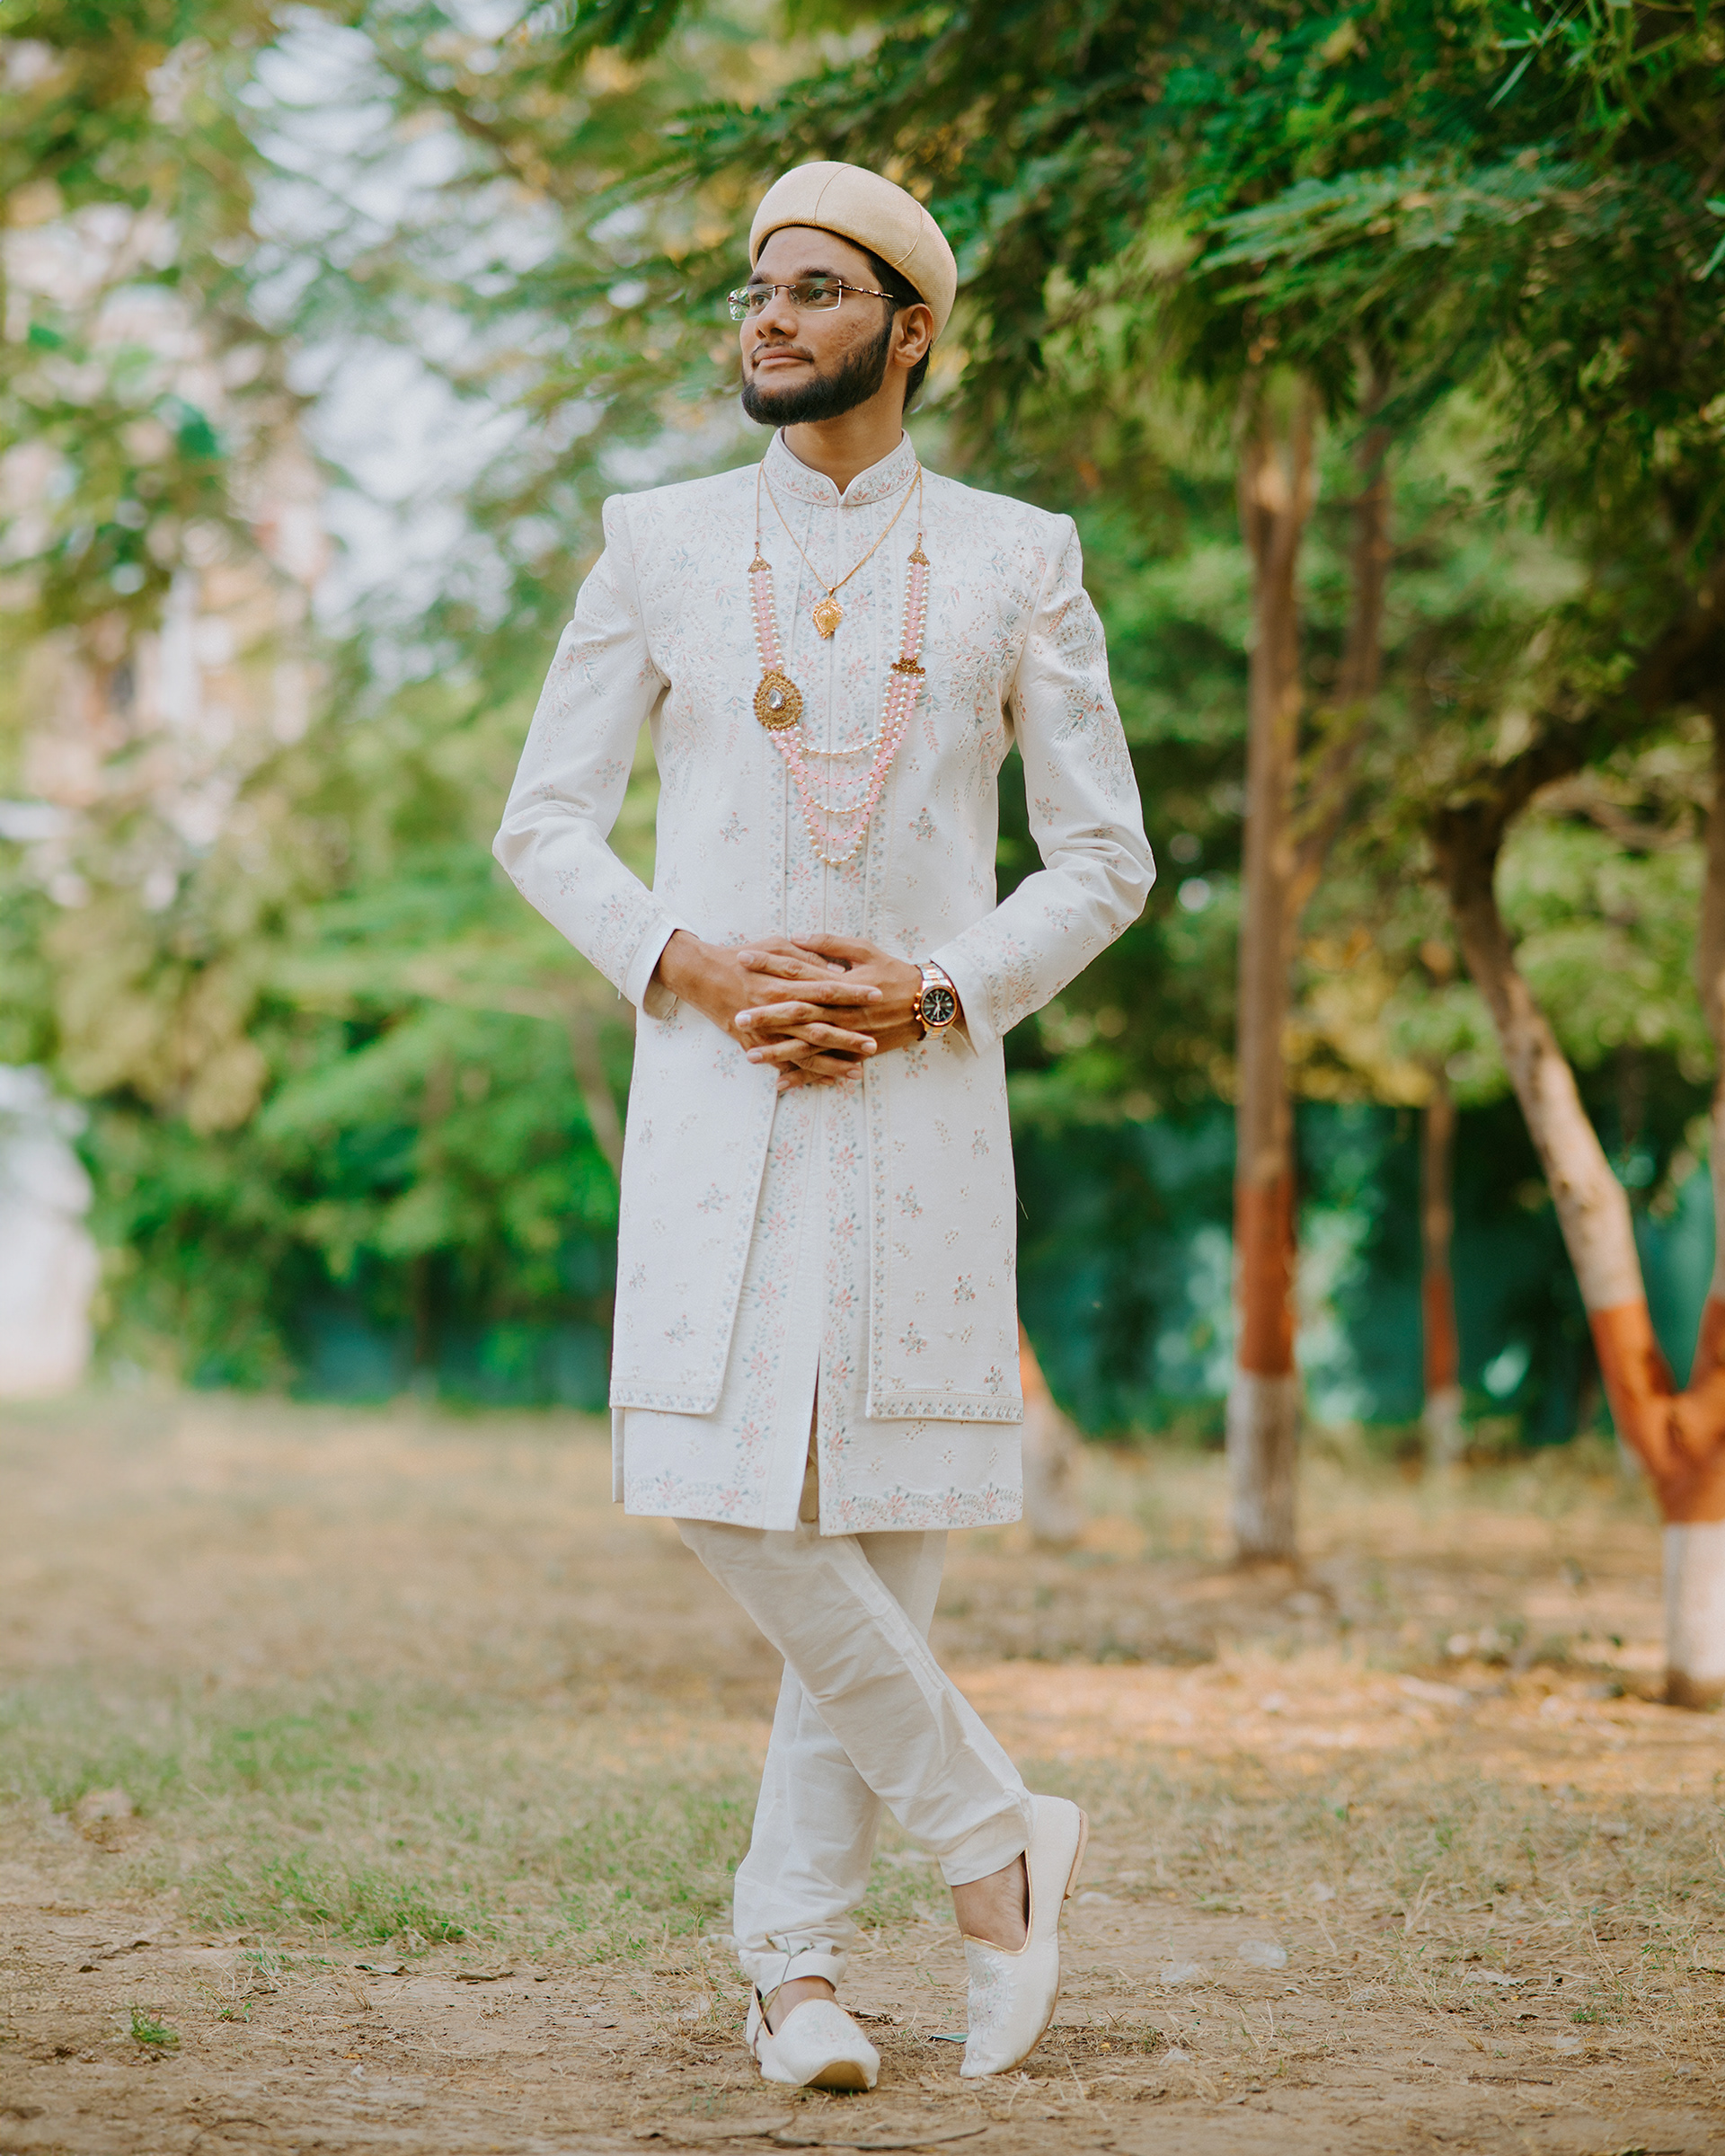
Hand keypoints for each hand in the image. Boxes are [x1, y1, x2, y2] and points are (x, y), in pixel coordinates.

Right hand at [654, 930, 883, 1089]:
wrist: (701, 975)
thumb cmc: (742, 956)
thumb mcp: (775, 946)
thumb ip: (805, 957)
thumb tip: (834, 970)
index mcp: (784, 981)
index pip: (827, 988)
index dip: (853, 992)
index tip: (877, 995)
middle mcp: (777, 1009)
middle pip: (819, 1026)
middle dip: (847, 1037)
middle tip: (873, 1044)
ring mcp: (766, 1030)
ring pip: (804, 1051)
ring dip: (831, 1063)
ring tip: (857, 1072)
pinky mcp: (755, 1045)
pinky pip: (783, 1064)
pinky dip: (804, 1074)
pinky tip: (827, 1081)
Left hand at [744, 933, 934, 1071]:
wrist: (926, 1003)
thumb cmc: (893, 972)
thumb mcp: (864, 949)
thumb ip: (829, 944)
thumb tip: (797, 936)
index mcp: (840, 982)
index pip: (797, 971)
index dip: (769, 963)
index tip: (743, 958)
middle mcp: (841, 1011)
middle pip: (797, 1013)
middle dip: (766, 1015)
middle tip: (738, 1015)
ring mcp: (847, 1034)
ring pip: (807, 1045)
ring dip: (778, 1051)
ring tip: (750, 1054)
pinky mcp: (853, 1052)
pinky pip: (825, 1066)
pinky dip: (803, 1076)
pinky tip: (780, 1082)